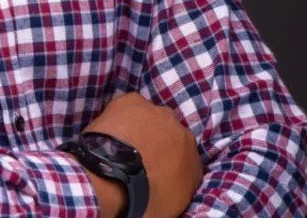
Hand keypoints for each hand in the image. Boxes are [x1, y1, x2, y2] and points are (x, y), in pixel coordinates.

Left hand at [81, 92, 202, 217]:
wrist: (115, 178)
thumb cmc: (143, 199)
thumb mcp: (171, 205)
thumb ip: (178, 188)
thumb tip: (170, 185)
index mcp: (194, 162)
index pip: (186, 161)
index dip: (170, 163)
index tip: (156, 168)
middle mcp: (182, 133)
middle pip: (171, 134)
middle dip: (159, 141)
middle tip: (139, 154)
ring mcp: (158, 114)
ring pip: (151, 118)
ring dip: (141, 127)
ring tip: (122, 141)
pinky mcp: (134, 100)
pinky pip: (130, 106)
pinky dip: (122, 115)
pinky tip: (112, 128)